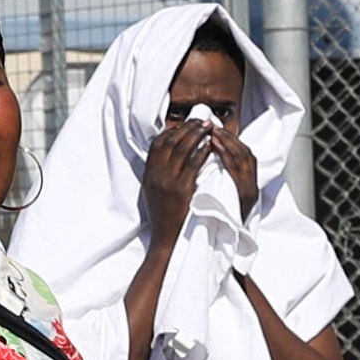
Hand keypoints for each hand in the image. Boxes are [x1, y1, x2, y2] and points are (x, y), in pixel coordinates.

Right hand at [134, 113, 256, 245]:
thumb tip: (169, 156)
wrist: (166, 240)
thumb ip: (158, 174)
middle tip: (203, 120)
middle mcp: (155, 175)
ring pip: (182, 149)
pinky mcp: (181, 189)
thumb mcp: (153, 192)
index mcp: (148, 175)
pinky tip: (211, 146)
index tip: (187, 125)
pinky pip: (193, 163)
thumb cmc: (164, 217)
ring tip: (210, 128)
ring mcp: (167, 181)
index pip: (157, 143)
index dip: (173, 130)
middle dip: (188, 127)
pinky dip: (203, 151)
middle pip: (170, 141)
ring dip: (197, 134)